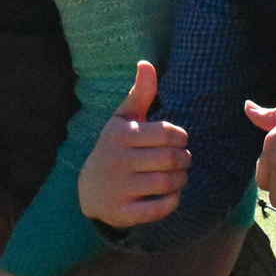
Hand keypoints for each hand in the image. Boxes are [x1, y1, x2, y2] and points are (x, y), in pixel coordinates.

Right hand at [78, 62, 190, 227]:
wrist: (90, 190)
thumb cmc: (115, 147)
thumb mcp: (123, 119)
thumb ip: (140, 93)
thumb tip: (146, 63)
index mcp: (121, 134)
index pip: (167, 133)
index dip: (181, 137)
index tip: (179, 140)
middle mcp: (118, 160)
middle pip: (171, 159)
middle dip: (185, 159)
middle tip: (184, 160)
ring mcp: (119, 188)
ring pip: (168, 183)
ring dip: (182, 179)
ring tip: (180, 174)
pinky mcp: (124, 212)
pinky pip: (161, 208)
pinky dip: (173, 200)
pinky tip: (171, 193)